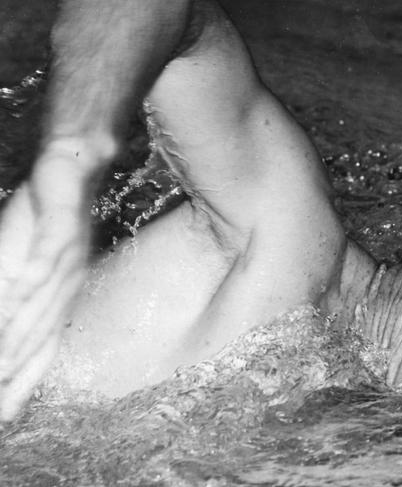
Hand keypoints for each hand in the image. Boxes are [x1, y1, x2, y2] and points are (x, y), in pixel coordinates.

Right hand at [0, 139, 100, 420]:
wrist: (72, 172)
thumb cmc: (49, 222)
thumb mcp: (31, 264)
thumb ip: (15, 297)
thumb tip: (9, 324)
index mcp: (59, 296)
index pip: (42, 349)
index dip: (24, 384)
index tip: (6, 418)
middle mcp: (65, 286)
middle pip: (40, 339)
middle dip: (17, 378)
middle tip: (1, 414)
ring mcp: (65, 260)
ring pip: (40, 306)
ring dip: (19, 338)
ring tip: (0, 371)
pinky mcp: (60, 231)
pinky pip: (45, 259)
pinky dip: (30, 280)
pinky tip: (17, 296)